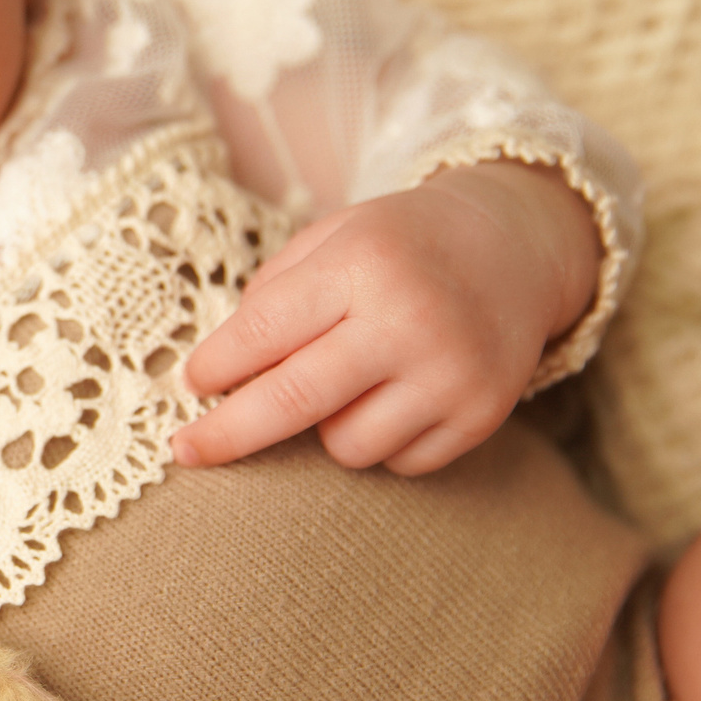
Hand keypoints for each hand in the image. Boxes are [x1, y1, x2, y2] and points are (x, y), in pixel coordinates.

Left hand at [171, 161, 600, 475]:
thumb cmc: (401, 245)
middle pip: (294, 401)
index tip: (188, 386)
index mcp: (363, 263)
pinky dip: (381, 440)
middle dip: (227, 434)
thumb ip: (274, 295)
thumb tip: (217, 371)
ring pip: (344, 446)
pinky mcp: (481, 415)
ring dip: (323, 429)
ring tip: (347, 383)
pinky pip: (397, 463)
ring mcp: (451, 374)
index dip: (216, 366)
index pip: (265, 330)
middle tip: (185, 450)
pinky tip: (395, 396)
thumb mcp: (334, 237)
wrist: (516, 248)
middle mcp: (409, 321)